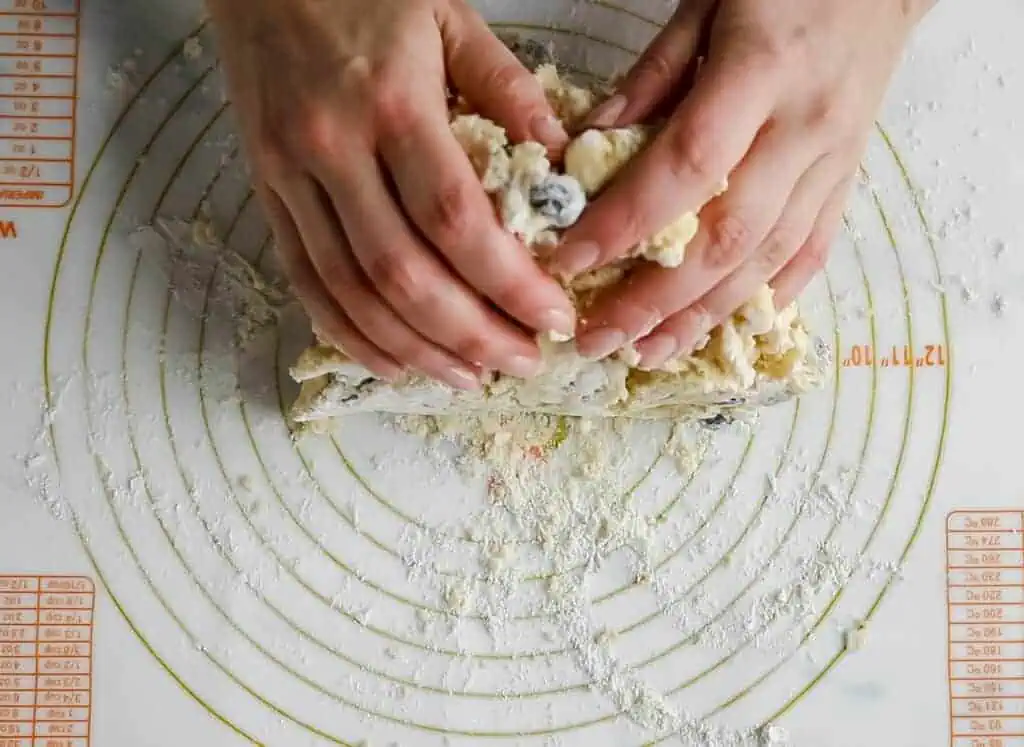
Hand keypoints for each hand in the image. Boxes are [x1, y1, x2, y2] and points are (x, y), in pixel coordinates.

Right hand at [208, 0, 575, 388]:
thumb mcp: (448, 15)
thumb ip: (506, 87)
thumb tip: (560, 159)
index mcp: (391, 103)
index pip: (455, 219)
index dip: (507, 282)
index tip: (553, 318)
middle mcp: (333, 148)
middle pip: (402, 273)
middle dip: (469, 333)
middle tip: (522, 362)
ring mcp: (289, 175)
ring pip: (350, 291)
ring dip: (414, 348)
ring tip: (469, 377)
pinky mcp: (264, 189)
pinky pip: (304, 279)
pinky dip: (349, 332)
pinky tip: (394, 363)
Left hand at [551, 0, 932, 368]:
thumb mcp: (706, 1)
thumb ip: (650, 77)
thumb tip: (588, 147)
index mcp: (761, 72)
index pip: (686, 166)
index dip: (626, 223)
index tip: (570, 263)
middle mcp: (804, 128)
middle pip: (727, 234)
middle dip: (657, 299)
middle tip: (600, 338)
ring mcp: (833, 161)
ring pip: (768, 258)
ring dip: (704, 315)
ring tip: (649, 351)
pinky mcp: (848, 178)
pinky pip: (813, 250)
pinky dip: (768, 295)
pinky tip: (724, 326)